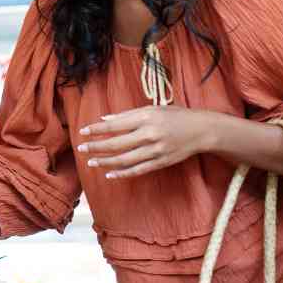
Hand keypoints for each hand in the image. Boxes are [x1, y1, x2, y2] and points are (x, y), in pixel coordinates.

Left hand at [78, 106, 216, 179]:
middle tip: (81, 148)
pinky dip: (123, 173)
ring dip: (105, 161)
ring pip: (125, 159)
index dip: (97, 129)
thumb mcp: (152, 109)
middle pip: (116, 143)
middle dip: (96, 146)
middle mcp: (149, 134)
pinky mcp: (161, 162)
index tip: (83, 132)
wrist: (202, 130)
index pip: (115, 125)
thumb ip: (127, 115)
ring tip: (91, 162)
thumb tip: (104, 119)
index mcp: (146, 117)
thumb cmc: (175, 116)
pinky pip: (138, 170)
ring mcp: (156, 150)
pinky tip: (110, 174)